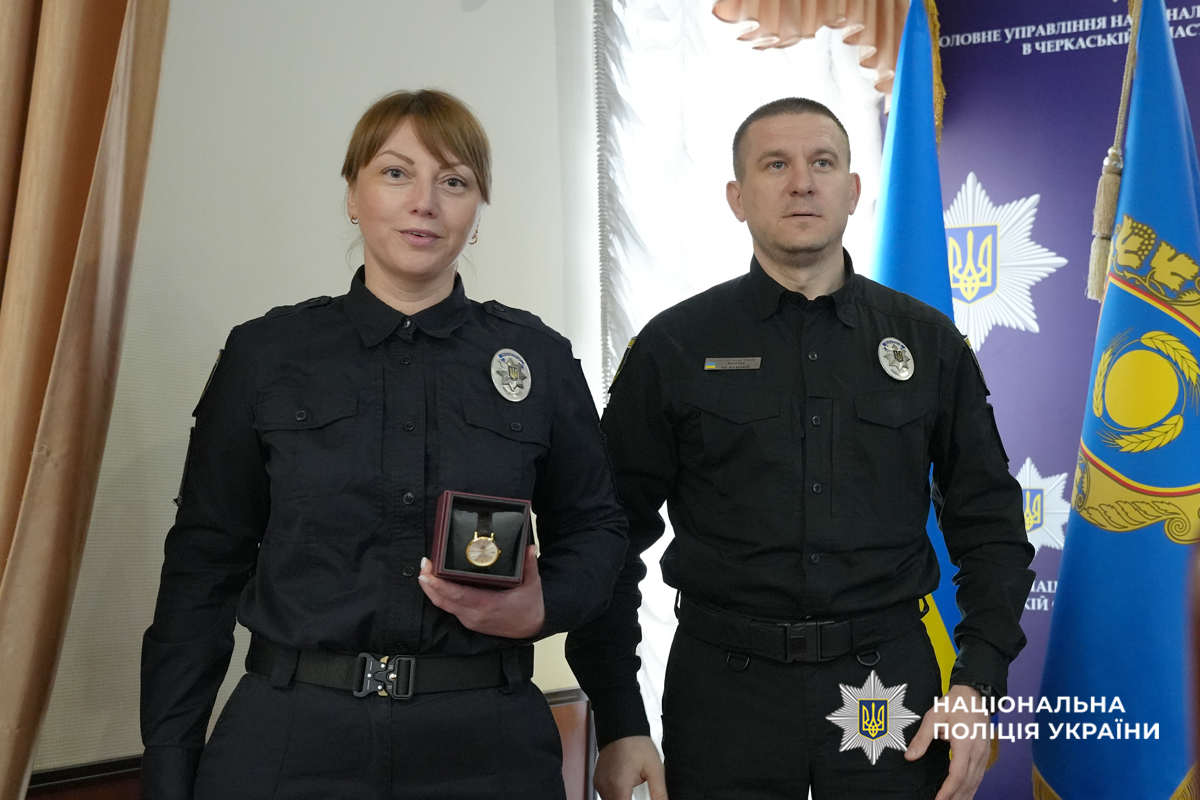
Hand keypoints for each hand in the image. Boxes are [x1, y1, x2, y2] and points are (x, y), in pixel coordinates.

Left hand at [418, 546, 544, 637]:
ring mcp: (470, 620)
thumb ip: (529, 565)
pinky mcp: (469, 621)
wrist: (531, 628)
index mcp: (487, 604)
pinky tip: (436, 583)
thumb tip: (530, 548)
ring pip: (443, 605)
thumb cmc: (530, 606)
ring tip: (425, 571)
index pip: (457, 595)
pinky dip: (440, 596)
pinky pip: (449, 608)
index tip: (428, 572)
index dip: (439, 585)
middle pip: (443, 601)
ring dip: (431, 590)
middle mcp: (475, 615)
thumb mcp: (532, 584)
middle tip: (423, 564)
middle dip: (429, 583)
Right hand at [594, 736, 666, 799]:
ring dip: (622, 799)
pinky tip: (626, 788)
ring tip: (634, 790)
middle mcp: (605, 787)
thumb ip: (659, 793)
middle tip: (640, 795)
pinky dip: (616, 796)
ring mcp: (599, 784)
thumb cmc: (637, 744)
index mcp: (619, 786)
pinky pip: (606, 796)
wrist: (621, 726)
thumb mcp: (654, 769)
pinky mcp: (597, 780)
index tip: (641, 798)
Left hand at [905, 684, 990, 799]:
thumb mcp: (934, 717)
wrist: (975, 695)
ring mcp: (984, 754)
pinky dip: (972, 788)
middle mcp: (977, 752)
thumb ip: (922, 738)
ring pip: (976, 781)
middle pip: (968, 782)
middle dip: (956, 798)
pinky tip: (966, 795)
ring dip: (965, 795)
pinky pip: (979, 776)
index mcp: (964, 743)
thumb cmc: (954, 704)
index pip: (957, 774)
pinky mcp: (985, 754)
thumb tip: (910, 756)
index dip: (948, 790)